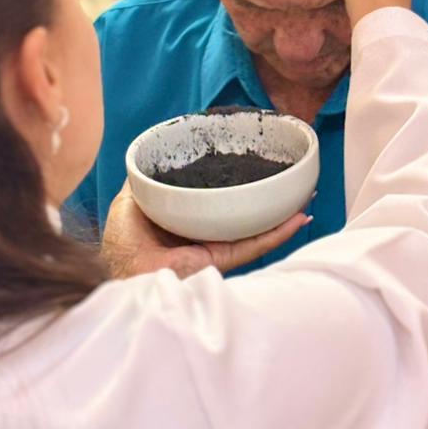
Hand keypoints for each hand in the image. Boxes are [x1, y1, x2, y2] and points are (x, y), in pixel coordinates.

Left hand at [102, 181, 309, 279]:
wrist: (124, 272)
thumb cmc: (122, 243)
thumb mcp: (130, 199)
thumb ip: (143, 180)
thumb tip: (150, 156)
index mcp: (186, 221)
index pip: (217, 201)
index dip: (236, 186)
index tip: (252, 168)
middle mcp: (205, 235)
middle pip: (244, 215)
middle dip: (269, 201)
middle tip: (289, 181)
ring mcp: (217, 248)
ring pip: (257, 229)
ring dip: (283, 215)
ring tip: (305, 196)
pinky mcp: (223, 261)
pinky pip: (255, 245)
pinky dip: (278, 233)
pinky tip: (298, 218)